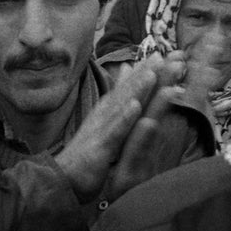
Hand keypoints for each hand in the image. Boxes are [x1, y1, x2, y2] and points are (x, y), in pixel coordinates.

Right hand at [54, 53, 185, 201]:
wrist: (61, 178)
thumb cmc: (85, 149)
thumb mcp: (104, 119)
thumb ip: (116, 94)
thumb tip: (127, 68)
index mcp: (109, 108)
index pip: (131, 85)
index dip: (148, 68)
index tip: (167, 52)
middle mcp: (105, 114)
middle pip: (130, 90)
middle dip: (149, 71)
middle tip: (169, 55)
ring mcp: (102, 129)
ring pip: (122, 106)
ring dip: (137, 89)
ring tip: (153, 73)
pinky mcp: (99, 148)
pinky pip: (114, 132)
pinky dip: (124, 119)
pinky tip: (136, 107)